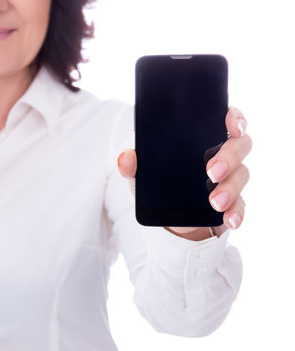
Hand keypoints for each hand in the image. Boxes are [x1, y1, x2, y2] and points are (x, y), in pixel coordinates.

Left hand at [118, 107, 251, 240]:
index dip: (235, 118)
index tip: (233, 126)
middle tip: (211, 172)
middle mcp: (222, 152)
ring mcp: (230, 177)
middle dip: (228, 157)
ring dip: (230, 188)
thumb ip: (133, 164)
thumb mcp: (142, 173)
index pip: (227, 117)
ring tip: (214, 202)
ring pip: (241, 175)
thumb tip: (124, 158)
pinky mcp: (232, 201)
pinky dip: (237, 212)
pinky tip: (230, 219)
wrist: (168, 215)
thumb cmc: (159, 181)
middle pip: (239, 145)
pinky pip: (240, 204)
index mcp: (203, 135)